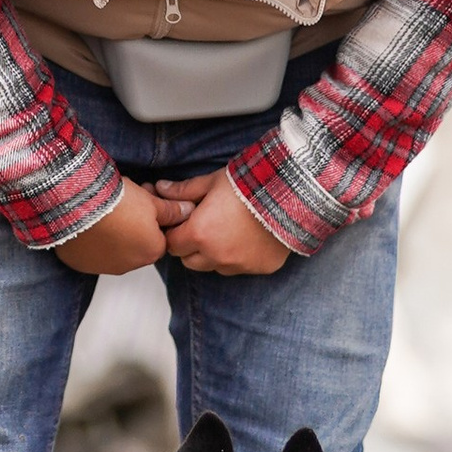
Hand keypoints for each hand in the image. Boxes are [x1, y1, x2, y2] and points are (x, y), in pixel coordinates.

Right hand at [55, 179, 171, 275]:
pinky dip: (93, 241)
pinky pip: (92, 254)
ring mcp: (104, 267)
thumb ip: (172, 210)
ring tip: (105, 211)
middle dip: (135, 227)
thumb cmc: (117, 201)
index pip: (161, 237)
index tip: (145, 202)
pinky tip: (90, 223)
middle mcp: (130, 265)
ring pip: (115, 251)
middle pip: (138, 245)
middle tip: (125, 204)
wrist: (78, 203)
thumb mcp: (151, 201)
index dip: (154, 218)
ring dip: (114, 236)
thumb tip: (187, 211)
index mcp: (152, 251)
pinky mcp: (83, 265)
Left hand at [155, 168, 290, 277]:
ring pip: (214, 267)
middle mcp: (216, 256)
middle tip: (203, 227)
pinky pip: (241, 268)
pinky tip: (249, 238)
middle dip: (191, 247)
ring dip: (214, 255)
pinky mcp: (260, 269)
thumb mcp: (212, 182)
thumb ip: (183, 191)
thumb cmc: (249, 184)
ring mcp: (239, 265)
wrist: (290, 193)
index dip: (175, 233)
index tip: (183, 224)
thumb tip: (161, 189)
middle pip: (189, 261)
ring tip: (227, 231)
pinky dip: (240, 258)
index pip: (172, 244)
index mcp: (199, 234)